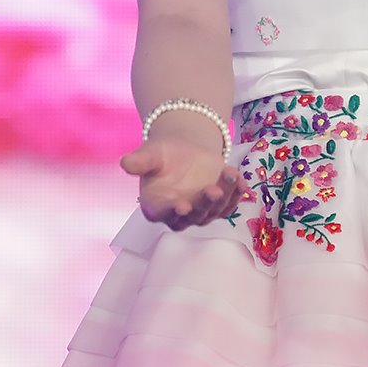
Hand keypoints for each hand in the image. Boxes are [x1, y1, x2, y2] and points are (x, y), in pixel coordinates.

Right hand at [119, 129, 242, 228]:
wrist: (184, 150)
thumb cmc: (162, 154)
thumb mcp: (151, 153)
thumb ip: (140, 161)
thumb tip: (125, 162)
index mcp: (156, 206)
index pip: (162, 214)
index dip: (172, 212)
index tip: (182, 205)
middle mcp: (178, 214)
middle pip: (192, 216)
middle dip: (204, 204)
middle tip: (213, 190)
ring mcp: (200, 212)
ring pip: (214, 211)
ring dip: (225, 195)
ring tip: (231, 173)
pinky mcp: (218, 206)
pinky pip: (229, 205)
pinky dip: (237, 195)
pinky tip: (242, 182)